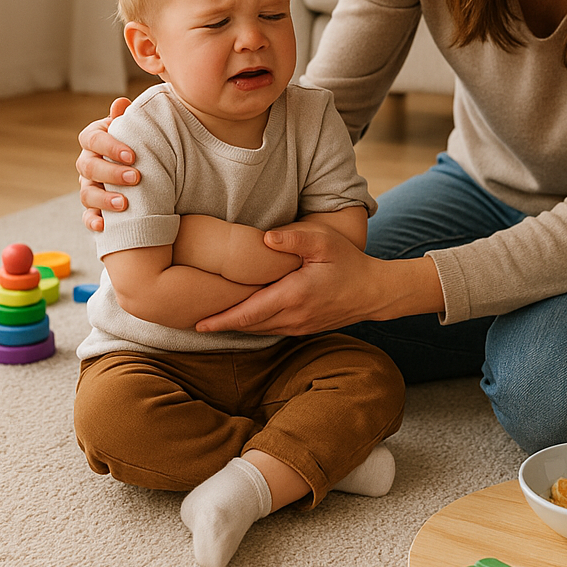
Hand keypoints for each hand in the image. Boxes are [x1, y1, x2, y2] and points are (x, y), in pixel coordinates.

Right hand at [76, 97, 136, 230]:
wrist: (148, 166)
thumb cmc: (141, 143)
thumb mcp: (137, 128)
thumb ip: (129, 118)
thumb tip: (121, 103)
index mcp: (96, 139)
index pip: (92, 139)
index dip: (110, 146)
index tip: (132, 154)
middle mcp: (88, 162)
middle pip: (88, 167)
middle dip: (111, 173)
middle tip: (136, 177)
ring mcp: (89, 186)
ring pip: (86, 194)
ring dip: (104, 200)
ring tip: (125, 205)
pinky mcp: (94, 208)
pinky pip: (87, 217)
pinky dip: (93, 222)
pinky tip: (104, 226)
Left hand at [194, 222, 443, 334]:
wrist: (374, 292)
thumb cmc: (350, 263)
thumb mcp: (325, 243)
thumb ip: (294, 238)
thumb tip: (265, 237)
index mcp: (293, 297)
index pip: (249, 314)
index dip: (222, 320)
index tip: (198, 324)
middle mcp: (293, 317)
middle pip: (248, 325)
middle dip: (221, 324)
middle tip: (192, 321)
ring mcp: (298, 326)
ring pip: (259, 329)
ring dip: (236, 325)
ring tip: (211, 319)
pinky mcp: (304, 328)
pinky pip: (271, 328)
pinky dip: (253, 324)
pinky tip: (243, 315)